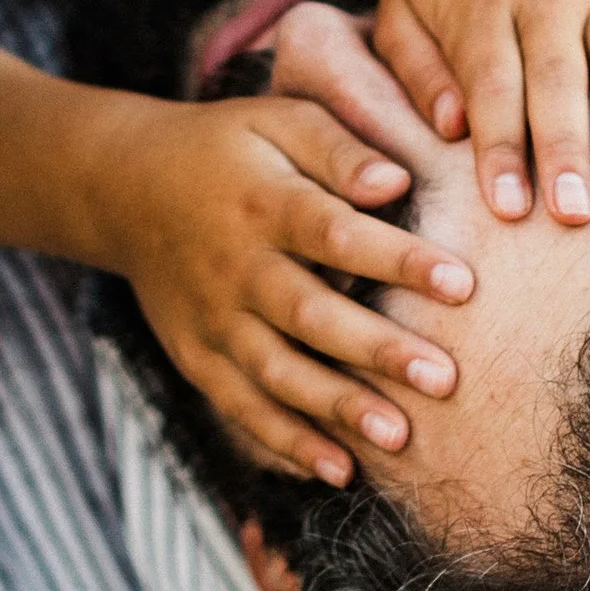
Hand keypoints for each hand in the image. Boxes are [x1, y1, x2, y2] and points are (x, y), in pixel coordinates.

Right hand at [96, 89, 475, 486]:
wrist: (125, 188)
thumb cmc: (227, 148)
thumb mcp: (274, 120)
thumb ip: (336, 146)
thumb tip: (397, 181)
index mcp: (261, 201)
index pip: (334, 233)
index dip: (396, 258)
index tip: (463, 283)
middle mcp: (234, 266)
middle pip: (309, 314)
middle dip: (377, 349)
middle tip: (445, 380)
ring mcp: (212, 318)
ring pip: (277, 373)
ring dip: (337, 408)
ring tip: (399, 438)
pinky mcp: (197, 358)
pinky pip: (241, 408)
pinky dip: (286, 443)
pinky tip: (337, 470)